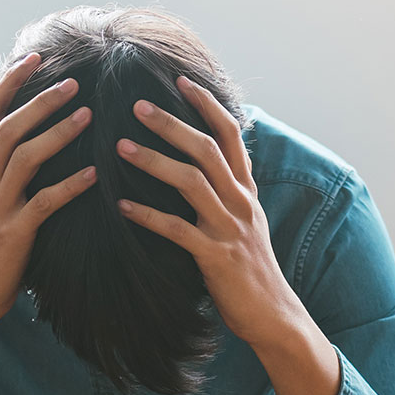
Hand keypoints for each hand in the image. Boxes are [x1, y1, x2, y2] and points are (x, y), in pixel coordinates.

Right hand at [0, 52, 96, 326]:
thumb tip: (17, 135)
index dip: (9, 82)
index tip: (33, 57)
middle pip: (8, 127)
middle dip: (40, 100)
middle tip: (74, 82)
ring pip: (25, 157)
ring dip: (58, 132)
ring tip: (88, 115)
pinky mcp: (13, 233)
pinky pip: (45, 202)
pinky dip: (70, 184)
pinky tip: (93, 172)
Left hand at [113, 77, 302, 349]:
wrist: (273, 315)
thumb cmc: (250, 268)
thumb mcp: (246, 222)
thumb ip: (228, 191)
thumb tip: (205, 163)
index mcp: (246, 190)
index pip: (230, 134)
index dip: (207, 105)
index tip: (180, 80)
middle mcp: (241, 202)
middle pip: (208, 149)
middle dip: (172, 124)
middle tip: (137, 106)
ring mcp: (230, 229)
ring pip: (192, 182)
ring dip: (154, 161)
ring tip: (120, 148)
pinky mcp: (216, 257)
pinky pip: (177, 230)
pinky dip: (147, 216)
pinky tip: (121, 208)